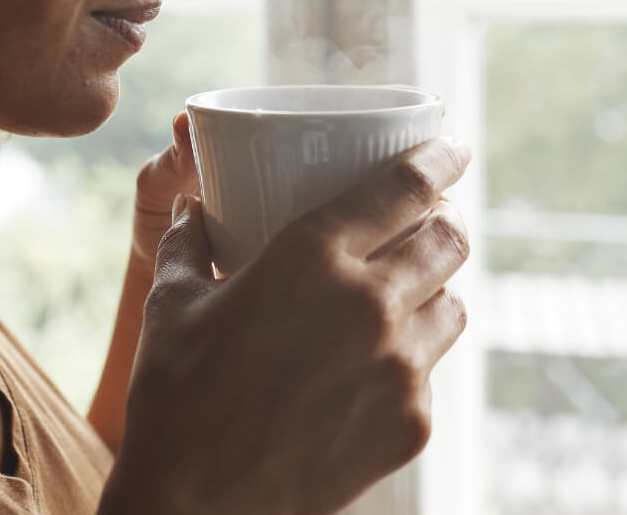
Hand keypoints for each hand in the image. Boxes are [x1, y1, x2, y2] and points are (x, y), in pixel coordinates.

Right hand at [99, 137, 471, 514]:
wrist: (196, 509)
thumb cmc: (176, 400)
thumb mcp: (171, 304)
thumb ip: (186, 240)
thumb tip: (190, 206)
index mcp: (312, 258)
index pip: (407, 186)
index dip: (441, 158)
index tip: (452, 148)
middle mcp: (369, 305)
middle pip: (450, 238)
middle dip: (446, 217)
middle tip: (424, 217)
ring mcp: (399, 368)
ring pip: (454, 303)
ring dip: (436, 285)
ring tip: (403, 290)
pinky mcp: (411, 423)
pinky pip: (433, 368)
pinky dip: (414, 352)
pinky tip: (375, 361)